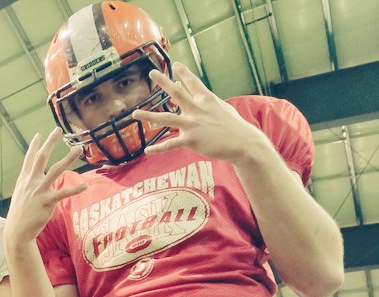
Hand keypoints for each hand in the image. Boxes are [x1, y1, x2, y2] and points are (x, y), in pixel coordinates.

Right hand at [4, 128, 87, 245]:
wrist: (16, 231)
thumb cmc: (20, 214)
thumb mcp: (21, 195)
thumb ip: (28, 185)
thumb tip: (36, 180)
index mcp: (24, 180)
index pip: (29, 159)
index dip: (35, 146)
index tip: (39, 134)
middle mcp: (31, 182)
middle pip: (41, 158)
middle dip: (50, 143)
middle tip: (57, 130)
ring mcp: (39, 191)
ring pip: (56, 171)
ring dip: (68, 158)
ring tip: (79, 148)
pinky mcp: (47, 202)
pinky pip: (64, 193)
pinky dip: (75, 189)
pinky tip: (85, 185)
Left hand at [132, 63, 266, 161]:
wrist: (243, 142)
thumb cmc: (235, 126)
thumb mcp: (223, 109)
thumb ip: (210, 103)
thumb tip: (202, 97)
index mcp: (206, 100)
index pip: (193, 83)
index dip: (184, 73)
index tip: (175, 64)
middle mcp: (197, 109)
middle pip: (176, 93)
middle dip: (163, 82)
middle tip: (152, 72)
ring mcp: (193, 124)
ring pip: (166, 118)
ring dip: (149, 116)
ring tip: (134, 114)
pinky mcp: (191, 139)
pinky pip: (171, 144)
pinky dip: (158, 148)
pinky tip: (147, 150)